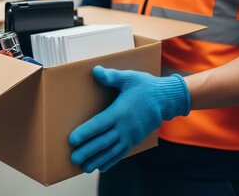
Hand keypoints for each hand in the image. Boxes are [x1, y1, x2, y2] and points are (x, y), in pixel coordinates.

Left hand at [69, 66, 190, 172]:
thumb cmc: (144, 87)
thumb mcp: (128, 77)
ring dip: (97, 159)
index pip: (100, 124)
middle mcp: (125, 127)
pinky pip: (121, 153)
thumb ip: (111, 76)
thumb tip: (96, 70)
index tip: (73, 140)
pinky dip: (110, 161)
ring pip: (111, 151)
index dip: (86, 132)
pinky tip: (100, 167)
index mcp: (120, 112)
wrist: (166, 99)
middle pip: (103, 141)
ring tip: (83, 168)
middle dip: (88, 150)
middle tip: (73, 158)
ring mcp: (130, 135)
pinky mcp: (134, 140)